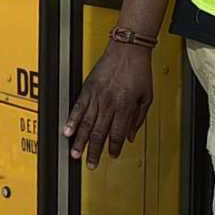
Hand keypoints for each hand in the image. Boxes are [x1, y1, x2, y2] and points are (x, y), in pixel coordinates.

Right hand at [62, 41, 153, 168]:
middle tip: (90, 164)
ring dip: (80, 140)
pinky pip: (78, 107)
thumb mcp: (147, 97)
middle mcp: (110, 104)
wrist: (128, 49)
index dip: (114, 147)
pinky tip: (67, 131)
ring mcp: (97, 96)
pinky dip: (72, 120)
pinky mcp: (88, 88)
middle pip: (100, 133)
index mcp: (125, 107)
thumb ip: (139, 118)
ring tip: (74, 153)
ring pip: (87, 124)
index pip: (118, 134)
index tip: (112, 155)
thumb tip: (131, 136)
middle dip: (94, 151)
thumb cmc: (139, 71)